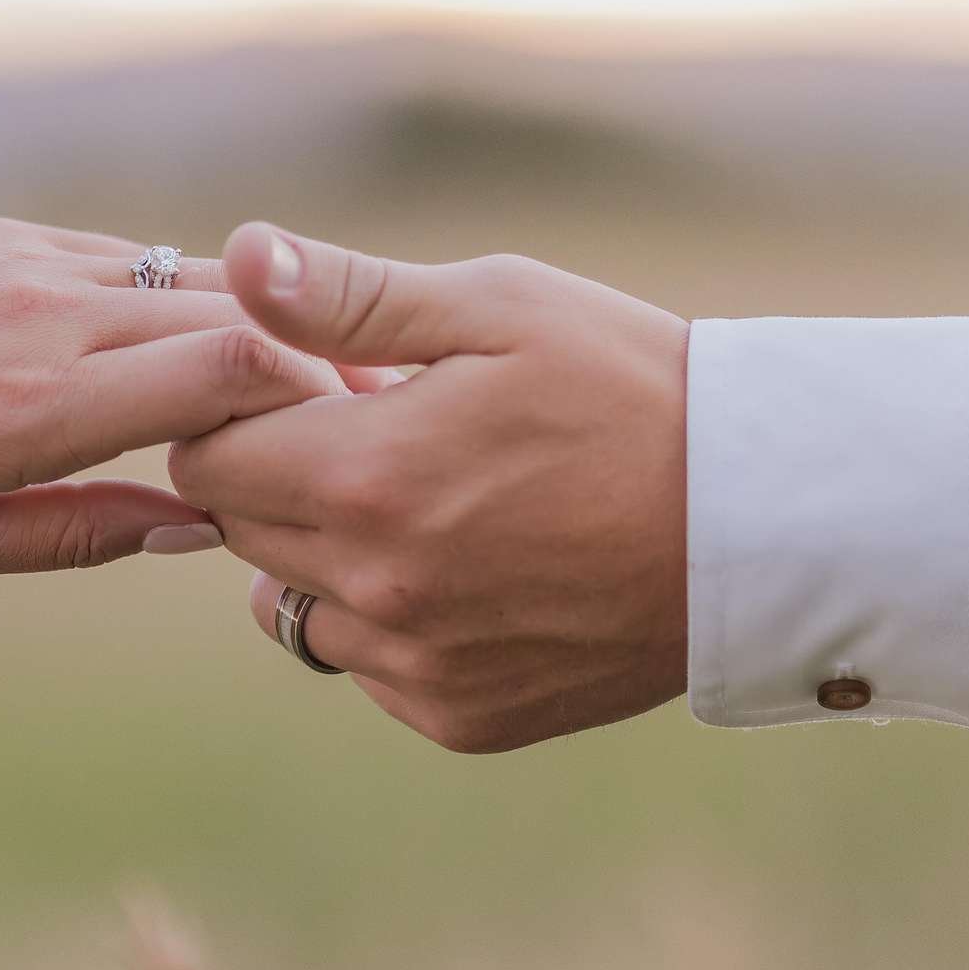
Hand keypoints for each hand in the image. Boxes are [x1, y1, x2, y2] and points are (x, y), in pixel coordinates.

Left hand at [0, 219, 346, 578]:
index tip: (350, 452)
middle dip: (313, 374)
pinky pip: (129, 263)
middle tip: (363, 429)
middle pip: (236, 321)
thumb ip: (69, 535)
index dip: (315, 407)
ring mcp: (23, 261)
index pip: (230, 375)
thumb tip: (195, 529)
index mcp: (25, 410)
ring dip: (256, 335)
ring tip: (302, 394)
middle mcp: (39, 319)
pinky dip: (183, 306)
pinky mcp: (5, 234)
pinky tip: (202, 351)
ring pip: (192, 284)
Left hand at [167, 224, 689, 751]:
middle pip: (243, 529)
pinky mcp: (460, 716)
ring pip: (294, 606)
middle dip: (284, 475)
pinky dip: (391, 621)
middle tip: (385, 432)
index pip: (206, 454)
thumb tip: (243, 253)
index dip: (246, 410)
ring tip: (428, 502)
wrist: (763, 523)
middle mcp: (376, 588)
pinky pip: (369, 666)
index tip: (315, 385)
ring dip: (327, 555)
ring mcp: (418, 663)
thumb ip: (351, 295)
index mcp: (366, 477)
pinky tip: (470, 569)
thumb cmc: (631, 387)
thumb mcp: (498, 308)